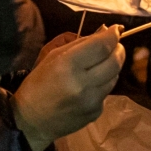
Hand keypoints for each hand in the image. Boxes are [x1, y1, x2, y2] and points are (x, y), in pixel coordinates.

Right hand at [13, 25, 125, 150]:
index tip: (116, 30)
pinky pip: (107, 91)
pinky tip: (91, 85)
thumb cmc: (38, 84)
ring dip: (112, 66)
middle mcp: (83, 84)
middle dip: (118, 49)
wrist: (33, 121)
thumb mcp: (52, 56)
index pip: (102, 46)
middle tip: (115, 45)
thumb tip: (104, 33)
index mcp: (68, 66)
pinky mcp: (96, 112)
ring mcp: (92, 101)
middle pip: (114, 61)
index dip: (112, 35)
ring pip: (115, 77)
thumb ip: (79, 44)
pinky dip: (104, 83)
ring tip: (101, 64)